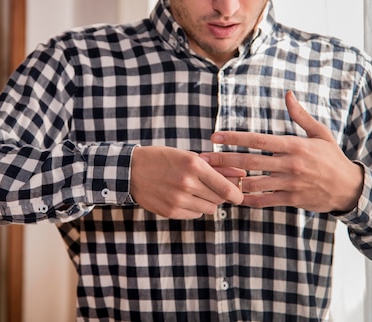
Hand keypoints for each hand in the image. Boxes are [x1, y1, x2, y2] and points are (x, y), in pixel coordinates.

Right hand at [130, 146, 245, 218]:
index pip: (225, 187)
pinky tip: (183, 197)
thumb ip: (215, 167)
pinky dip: (194, 208)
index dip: (236, 194)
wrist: (131, 170)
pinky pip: (194, 214)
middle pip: (219, 199)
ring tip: (195, 191)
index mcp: (193, 165)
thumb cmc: (162, 159)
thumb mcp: (187, 156)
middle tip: (211, 188)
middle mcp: (187, 183)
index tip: (238, 195)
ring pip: (208, 209)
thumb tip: (240, 174)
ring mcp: (178, 200)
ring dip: (207, 201)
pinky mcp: (170, 211)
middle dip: (220, 195)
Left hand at [201, 91, 363, 212]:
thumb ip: (300, 116)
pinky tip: (234, 197)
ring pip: (254, 183)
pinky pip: (264, 201)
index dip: (234, 138)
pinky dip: (248, 200)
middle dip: (223, 160)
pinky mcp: (292, 200)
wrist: (350, 188)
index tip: (215, 137)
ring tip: (212, 179)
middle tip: (203, 159)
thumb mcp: (320, 134)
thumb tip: (288, 94)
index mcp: (294, 145)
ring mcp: (290, 184)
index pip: (258, 140)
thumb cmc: (332, 158)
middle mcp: (290, 164)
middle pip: (249, 161)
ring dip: (232, 181)